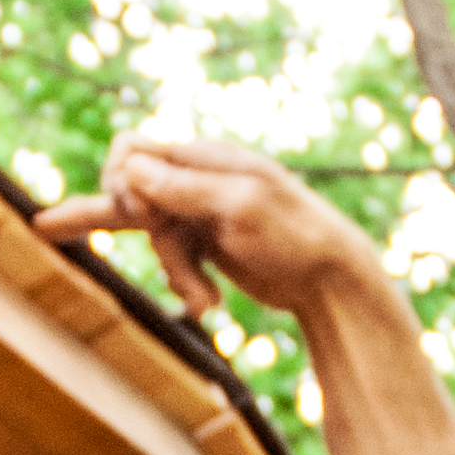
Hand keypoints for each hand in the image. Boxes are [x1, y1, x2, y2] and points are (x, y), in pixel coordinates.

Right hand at [36, 132, 376, 321]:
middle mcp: (196, 179)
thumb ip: (186, 188)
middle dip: (150, 233)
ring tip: (205, 303)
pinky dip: (183, 281)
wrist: (330, 280)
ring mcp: (198, 211)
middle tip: (176, 257)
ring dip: (175, 271)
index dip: (124, 182)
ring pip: (153, 235)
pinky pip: (171, 257)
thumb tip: (130, 167)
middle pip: (134, 196)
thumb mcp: (240, 207)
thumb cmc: (293, 236)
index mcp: (205, 157)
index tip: (148, 216)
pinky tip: (206, 302)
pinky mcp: (204, 243)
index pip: (131, 150)